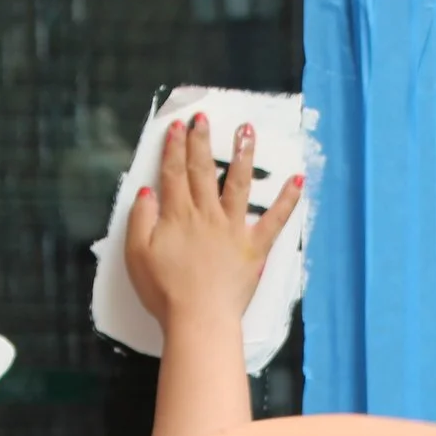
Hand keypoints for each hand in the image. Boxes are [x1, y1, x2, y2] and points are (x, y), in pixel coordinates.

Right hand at [124, 112, 302, 332]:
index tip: (176, 127)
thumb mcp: (137, 255)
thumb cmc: (164, 291)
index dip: (173, 148)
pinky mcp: (255, 246)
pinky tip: (298, 179)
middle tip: (203, 118)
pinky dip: (288, 199)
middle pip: (203, 171)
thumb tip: (148, 190)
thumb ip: (140, 219)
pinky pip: (275, 220)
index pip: (174, 173)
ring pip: (239, 184)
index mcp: (177, 215)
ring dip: (243, 155)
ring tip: (246, 130)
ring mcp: (234, 228)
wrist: (199, 318)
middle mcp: (207, 214)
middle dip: (201, 142)